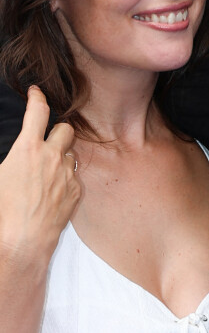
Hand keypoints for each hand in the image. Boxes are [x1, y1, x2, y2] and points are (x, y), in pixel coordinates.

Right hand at [0, 86, 80, 264]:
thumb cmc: (1, 211)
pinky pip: (73, 177)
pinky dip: (65, 178)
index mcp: (28, 149)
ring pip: (71, 153)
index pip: (38, 112)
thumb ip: (9, 160)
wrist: (21, 243)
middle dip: (58, 130)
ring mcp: (66, 174)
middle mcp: (52, 157)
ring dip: (61, 156)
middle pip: (66, 129)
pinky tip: (52, 192)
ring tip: (46, 171)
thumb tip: (15, 157)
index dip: (37, 98)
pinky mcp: (75, 191)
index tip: (37, 92)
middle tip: (47, 139)